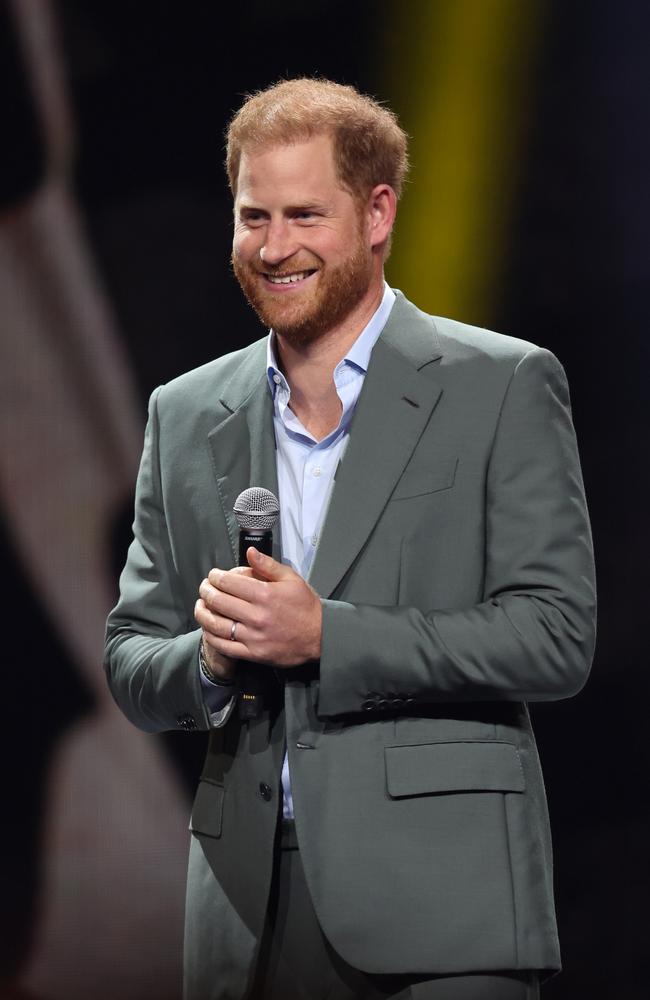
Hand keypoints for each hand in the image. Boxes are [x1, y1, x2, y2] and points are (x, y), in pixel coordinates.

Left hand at [195, 548, 321, 667]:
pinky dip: (210, 636)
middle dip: (206, 591)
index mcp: (265, 595)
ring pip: (216, 625)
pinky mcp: (253, 653)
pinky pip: (224, 646)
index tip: (213, 575)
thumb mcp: (291, 579)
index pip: (228, 583)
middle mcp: (256, 616)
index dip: (215, 577)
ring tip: (200, 606)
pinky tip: (208, 628)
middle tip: (204, 588)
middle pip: (218, 601)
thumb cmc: (305, 606)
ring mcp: (253, 637)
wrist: (320, 636)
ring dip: (202, 613)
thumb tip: (249, 552)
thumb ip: (268, 566)